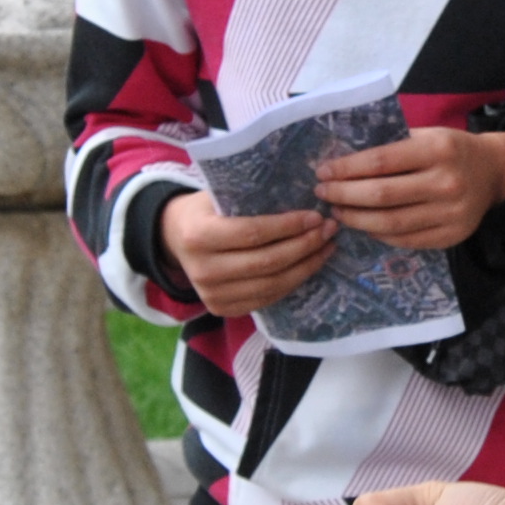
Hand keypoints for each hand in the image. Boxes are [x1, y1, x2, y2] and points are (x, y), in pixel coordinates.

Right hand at [160, 190, 337, 316]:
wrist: (175, 238)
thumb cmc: (205, 210)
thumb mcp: (218, 195)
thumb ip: (250, 199)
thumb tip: (303, 195)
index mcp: (199, 235)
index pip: (252, 233)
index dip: (288, 226)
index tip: (315, 216)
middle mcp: (203, 270)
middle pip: (266, 263)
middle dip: (304, 246)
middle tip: (328, 230)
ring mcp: (211, 295)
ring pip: (271, 285)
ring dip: (306, 266)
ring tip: (326, 247)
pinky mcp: (222, 309)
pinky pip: (267, 298)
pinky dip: (292, 282)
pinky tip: (309, 265)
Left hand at [312, 129, 504, 250]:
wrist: (493, 172)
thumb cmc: (450, 149)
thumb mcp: (427, 134)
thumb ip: (391, 145)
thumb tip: (341, 160)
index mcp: (438, 150)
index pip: (380, 162)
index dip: (346, 169)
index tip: (323, 171)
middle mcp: (446, 182)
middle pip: (382, 196)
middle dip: (344, 195)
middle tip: (323, 193)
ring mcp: (451, 214)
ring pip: (390, 224)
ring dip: (356, 219)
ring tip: (337, 211)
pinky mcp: (451, 236)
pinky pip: (405, 240)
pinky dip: (379, 234)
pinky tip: (364, 224)